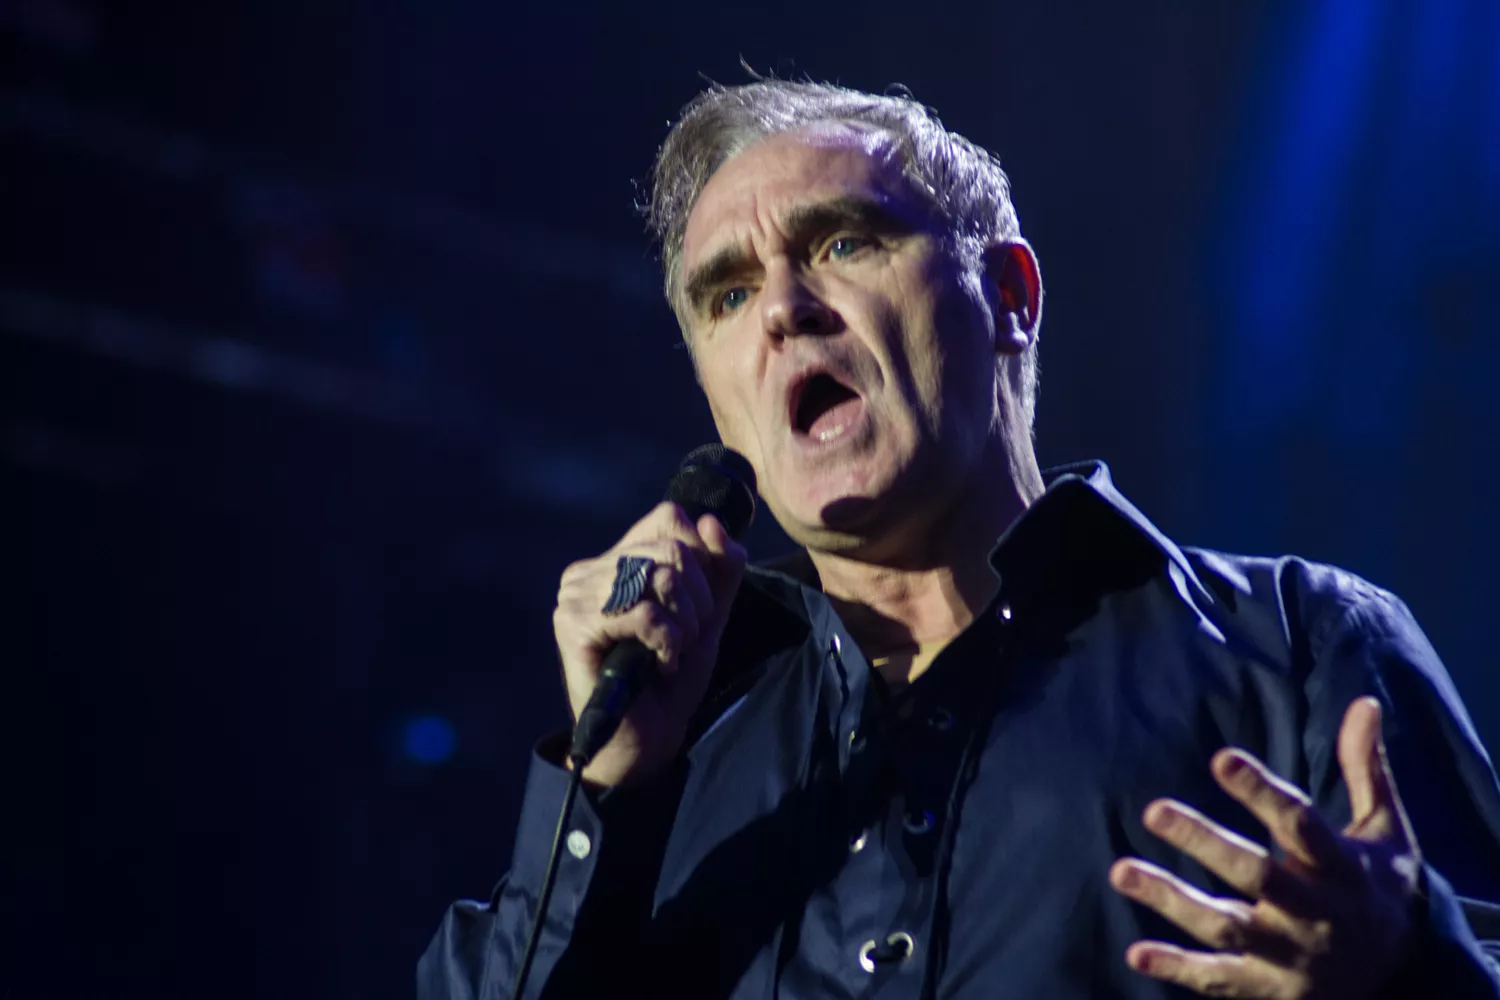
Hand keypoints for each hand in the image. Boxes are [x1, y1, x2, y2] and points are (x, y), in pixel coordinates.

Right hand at [553, 501, 746, 787]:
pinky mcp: (573, 625)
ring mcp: (576, 596)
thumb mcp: (708, 614)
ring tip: (670, 652)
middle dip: (698, 599)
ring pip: (659, 576)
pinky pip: (643, 612)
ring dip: (683, 624)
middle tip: (686, 637)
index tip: (700, 606)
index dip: (702, 557)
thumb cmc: (671, 676)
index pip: (668, 518)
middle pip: (671, 548)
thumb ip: (720, 567)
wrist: (649, 737)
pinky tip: (656, 664)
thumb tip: (712, 521)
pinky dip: (666, 642)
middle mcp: (589, 570)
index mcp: (617, 558)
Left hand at [1109, 697, 1422, 998]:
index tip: (1221, 759)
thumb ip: (1364, 768)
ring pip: (1227, 926)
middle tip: (1153, 809)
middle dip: (1205, 843)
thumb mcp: (1384, 830)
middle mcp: (1315, 912)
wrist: (1406, 975)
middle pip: (1256, 875)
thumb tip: (1363, 703)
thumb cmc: (1377, 887)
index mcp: (1342, 868)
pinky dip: (1179, 970)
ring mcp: (1290, 955)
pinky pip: (1220, 979)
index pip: (1300, 824)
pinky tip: (1137, 954)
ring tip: (1121, 870)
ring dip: (1173, 901)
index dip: (1262, 792)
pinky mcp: (1268, 988)